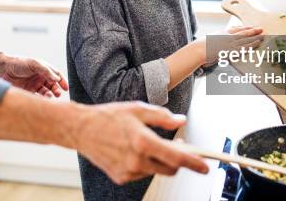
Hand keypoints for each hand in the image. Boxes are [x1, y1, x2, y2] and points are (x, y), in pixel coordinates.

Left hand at [0, 56, 68, 97]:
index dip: (62, 81)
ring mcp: (34, 85)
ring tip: (49, 97)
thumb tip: (57, 78)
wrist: (2, 69)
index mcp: (44, 69)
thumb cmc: (19, 63)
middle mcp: (40, 77)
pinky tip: (41, 100)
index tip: (66, 88)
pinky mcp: (27, 92)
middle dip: (56, 90)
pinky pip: (36, 97)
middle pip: (52, 85)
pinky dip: (40, 100)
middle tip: (58, 94)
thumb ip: (46, 70)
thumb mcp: (35, 63)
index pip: (56, 75)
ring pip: (45, 92)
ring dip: (49, 95)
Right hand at [72, 101, 208, 183]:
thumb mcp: (138, 109)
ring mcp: (128, 171)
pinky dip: (144, 163)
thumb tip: (180, 121)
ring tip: (149, 142)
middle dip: (178, 160)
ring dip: (159, 160)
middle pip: (170, 168)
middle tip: (181, 146)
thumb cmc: (108, 116)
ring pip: (156, 170)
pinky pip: (142, 173)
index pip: (176, 157)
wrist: (81, 129)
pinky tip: (134, 149)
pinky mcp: (121, 177)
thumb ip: (162, 116)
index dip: (194, 163)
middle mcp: (137, 160)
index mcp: (143, 141)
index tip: (205, 167)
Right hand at [204, 25, 263, 66]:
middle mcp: (228, 36)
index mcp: (223, 32)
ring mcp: (230, 43)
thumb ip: (218, 35)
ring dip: (255, 37)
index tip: (252, 27)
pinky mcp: (231, 50)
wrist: (200, 49)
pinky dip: (251, 45)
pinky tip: (257, 44)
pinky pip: (244, 47)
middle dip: (253, 30)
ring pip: (245, 39)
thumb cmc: (203, 45)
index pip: (236, 29)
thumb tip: (221, 36)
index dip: (245, 27)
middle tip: (261, 29)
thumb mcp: (211, 37)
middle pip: (243, 32)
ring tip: (263, 36)